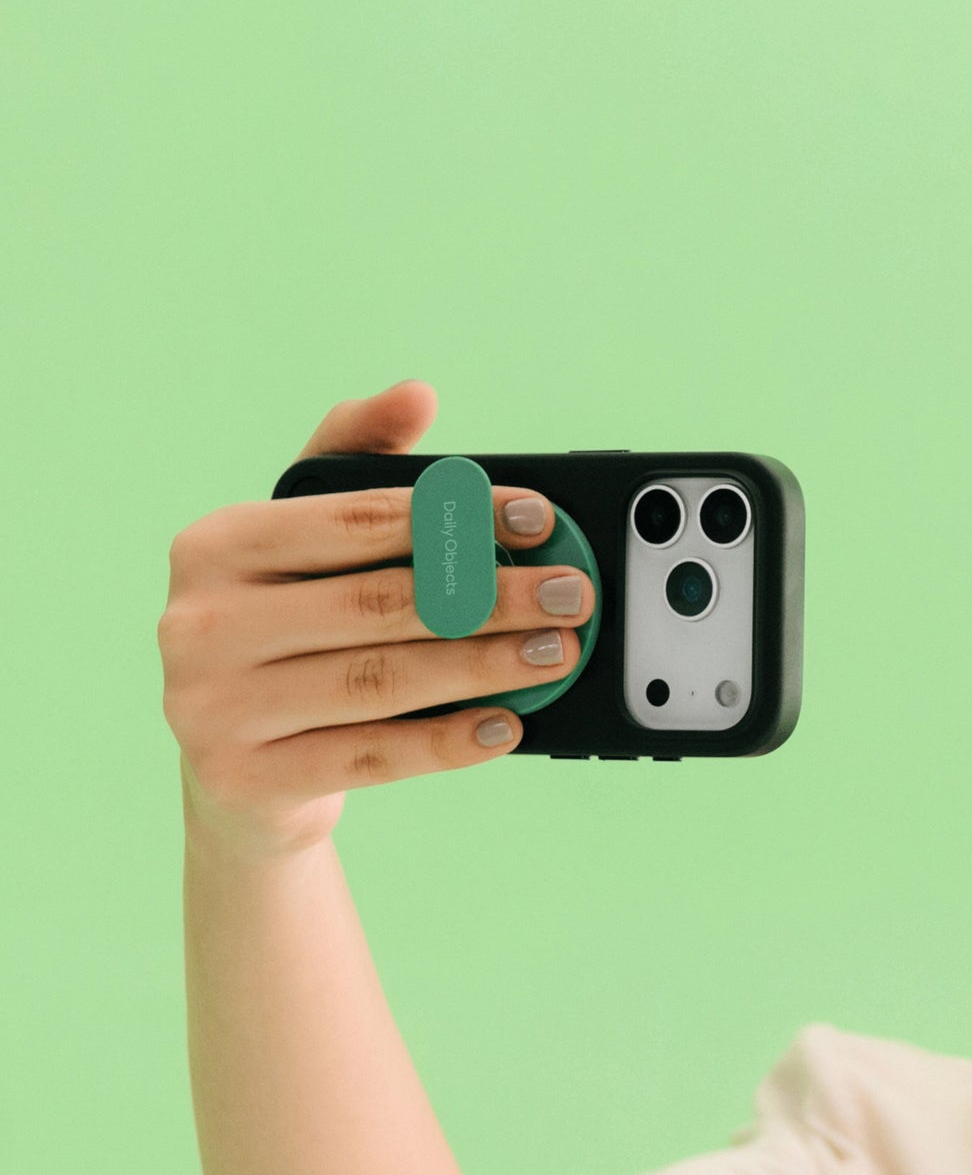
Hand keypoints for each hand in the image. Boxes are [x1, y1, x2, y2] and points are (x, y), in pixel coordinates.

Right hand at [157, 381, 594, 857]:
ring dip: (485, 666)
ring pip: (381, 680)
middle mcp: (198, 623)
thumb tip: (415, 394)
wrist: (236, 773)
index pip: (357, 521)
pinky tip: (506, 724)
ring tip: (557, 653)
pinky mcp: (245, 780)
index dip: (457, 518)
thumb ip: (357, 461)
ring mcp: (212, 707)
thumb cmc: (287, 632)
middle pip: (377, 603)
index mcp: (216, 544)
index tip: (540, 520)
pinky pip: (370, 756)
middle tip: (570, 594)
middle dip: (491, 596)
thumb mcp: (307, 542)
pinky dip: (447, 740)